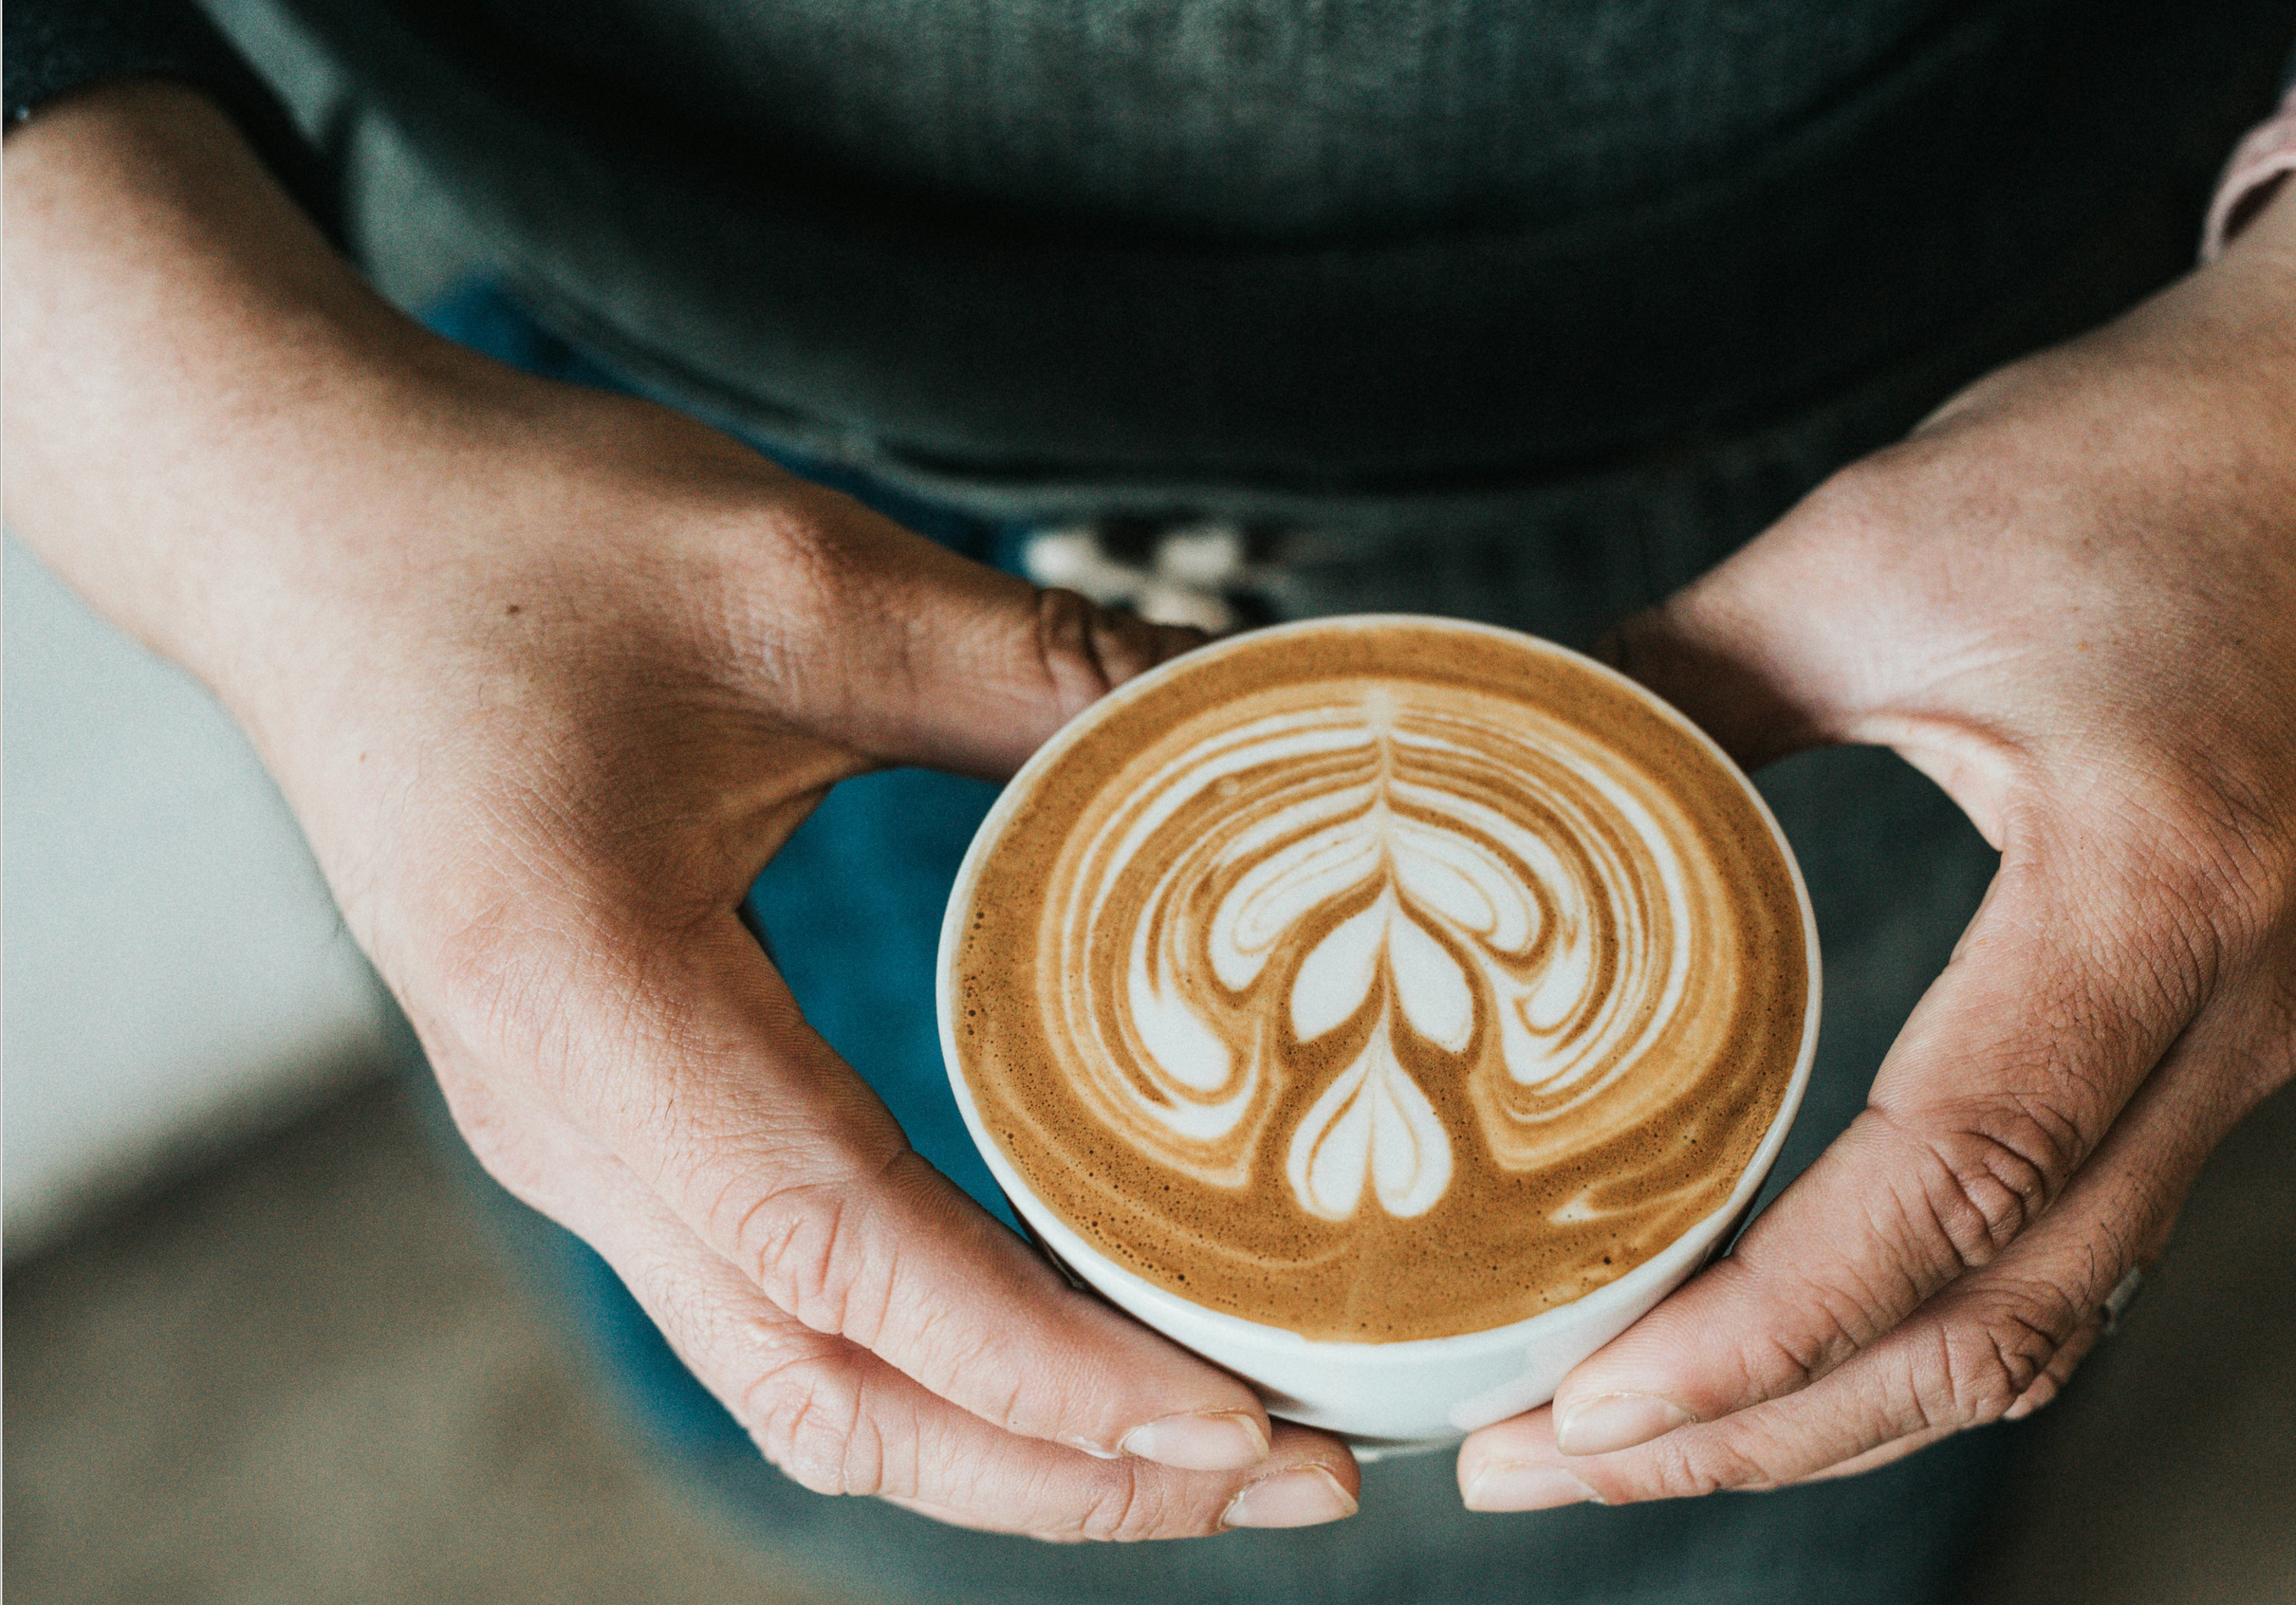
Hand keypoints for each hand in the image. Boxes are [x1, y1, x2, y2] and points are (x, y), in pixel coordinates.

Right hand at [5, 84, 1360, 1537]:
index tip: (1234, 1419)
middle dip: (1068, 1473)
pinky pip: (782, 1306)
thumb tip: (1258, 713)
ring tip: (1214, 1444)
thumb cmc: (515, 538)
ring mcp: (575, 1142)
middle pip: (831, 1394)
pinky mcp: (607, 1122)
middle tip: (1296, 1475)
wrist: (297, 526)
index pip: (847, 1259)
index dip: (1047, 1368)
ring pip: (803, 1382)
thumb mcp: (801, 579)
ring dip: (1011, 1446)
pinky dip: (942, 1364)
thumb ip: (1037, 668)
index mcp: (591, 1006)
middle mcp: (565, 1125)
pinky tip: (1076, 1336)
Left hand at [1456, 164, 2295, 1507]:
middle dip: (1758, 1432)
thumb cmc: (2151, 459)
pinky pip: (2070, 1253)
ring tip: (1622, 1439)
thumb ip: (1671, 681)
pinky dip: (1913, 1335)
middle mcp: (2231, 1014)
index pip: (1957, 1182)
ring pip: (2041, 1322)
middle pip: (1998, 1322)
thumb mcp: (1874, 547)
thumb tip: (1480, 773)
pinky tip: (1775, 1345)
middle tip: (1536, 1461)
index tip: (1585, 1400)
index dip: (1764, 1326)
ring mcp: (2242, 1048)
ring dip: (1829, 1410)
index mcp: (2156, 888)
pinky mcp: (2215, 1046)